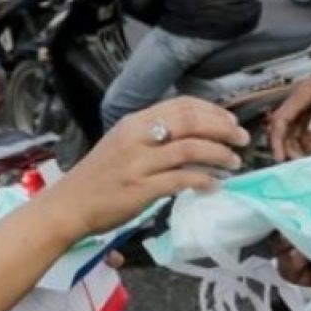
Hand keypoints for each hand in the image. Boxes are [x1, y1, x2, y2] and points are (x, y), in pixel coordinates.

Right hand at [42, 97, 250, 238]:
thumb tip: (192, 133)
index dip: (212, 110)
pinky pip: (181, 179)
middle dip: (222, 128)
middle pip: (190, 122)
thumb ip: (152, 135)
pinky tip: (213, 185)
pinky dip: (203, 180)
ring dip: (218, 154)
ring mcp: (138, 163)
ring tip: (233, 162)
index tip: (230, 120)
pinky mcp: (140, 189)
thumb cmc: (98, 177)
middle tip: (241, 139)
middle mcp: (136, 137)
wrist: (68, 205)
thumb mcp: (123, 144)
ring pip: (190, 149)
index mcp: (134, 122)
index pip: (181, 105)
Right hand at [268, 43, 310, 160]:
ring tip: (305, 162)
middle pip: (284, 126)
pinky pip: (305, 129)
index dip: (277, 138)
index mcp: (304, 93)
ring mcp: (309, 105)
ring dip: (296, 146)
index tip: (280, 158)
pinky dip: (307, 142)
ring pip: (294, 129)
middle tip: (297, 164)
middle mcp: (302, 99)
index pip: (281, 118)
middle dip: (286, 146)